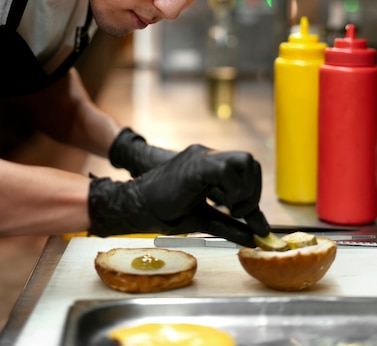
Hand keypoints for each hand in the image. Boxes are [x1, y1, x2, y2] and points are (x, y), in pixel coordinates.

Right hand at [109, 128, 269, 234]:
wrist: (139, 206)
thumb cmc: (167, 211)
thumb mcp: (205, 219)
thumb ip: (229, 226)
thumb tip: (254, 238)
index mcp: (211, 165)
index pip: (247, 168)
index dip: (254, 194)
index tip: (252, 222)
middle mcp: (209, 155)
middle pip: (250, 161)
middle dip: (253, 191)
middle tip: (237, 212)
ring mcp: (202, 157)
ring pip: (245, 161)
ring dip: (244, 189)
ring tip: (229, 207)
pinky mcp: (196, 165)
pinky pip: (227, 169)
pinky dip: (233, 189)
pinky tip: (221, 203)